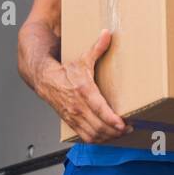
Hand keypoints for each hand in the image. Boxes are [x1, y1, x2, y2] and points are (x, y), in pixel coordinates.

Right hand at [37, 29, 129, 143]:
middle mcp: (77, 106)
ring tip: (121, 133)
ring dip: (108, 137)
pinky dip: (97, 140)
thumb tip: (107, 34)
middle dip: (115, 131)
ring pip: (92, 134)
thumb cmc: (64, 70)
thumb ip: (97, 48)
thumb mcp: (82, 58)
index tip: (123, 124)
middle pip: (98, 126)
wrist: (44, 79)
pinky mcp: (71, 122)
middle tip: (129, 129)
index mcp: (83, 90)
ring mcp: (73, 116)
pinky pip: (85, 137)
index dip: (112, 119)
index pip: (99, 109)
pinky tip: (107, 137)